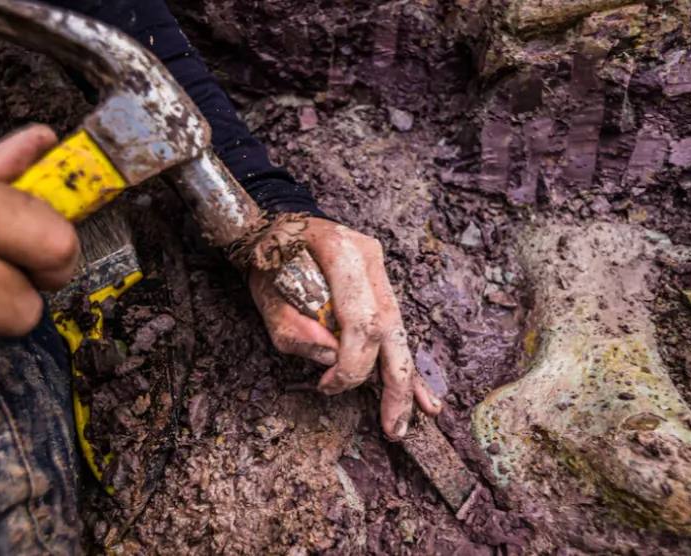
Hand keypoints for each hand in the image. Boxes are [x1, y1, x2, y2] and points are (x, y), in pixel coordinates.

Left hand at [249, 217, 441, 439]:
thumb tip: (330, 359)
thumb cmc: (267, 259)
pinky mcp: (381, 286)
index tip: (328, 386)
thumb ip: (293, 327)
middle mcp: (370, 258)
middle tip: (392, 427)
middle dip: (393, 383)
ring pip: (399, 332)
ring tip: (406, 421)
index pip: (362, 320)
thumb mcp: (265, 293)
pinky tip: (424, 399)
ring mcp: (380, 270)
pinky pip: (396, 330)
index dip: (352, 362)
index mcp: (341, 251)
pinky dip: (404, 365)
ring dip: (403, 381)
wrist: (277, 225)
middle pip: (390, 328)